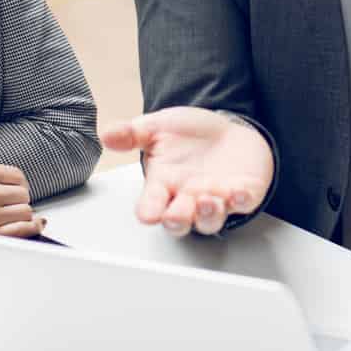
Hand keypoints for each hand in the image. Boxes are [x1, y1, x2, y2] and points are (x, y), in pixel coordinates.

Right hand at [0, 161, 42, 236]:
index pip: (17, 176)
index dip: (18, 183)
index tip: (15, 190)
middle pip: (23, 194)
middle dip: (18, 199)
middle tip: (11, 205)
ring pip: (25, 212)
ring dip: (21, 214)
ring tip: (12, 217)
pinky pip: (21, 231)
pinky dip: (28, 229)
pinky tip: (27, 227)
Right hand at [102, 107, 273, 235]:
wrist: (225, 130)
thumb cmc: (189, 136)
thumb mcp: (158, 128)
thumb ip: (133, 133)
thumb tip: (106, 134)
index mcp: (164, 185)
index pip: (151, 205)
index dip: (149, 211)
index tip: (147, 213)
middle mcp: (188, 198)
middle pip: (179, 221)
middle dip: (178, 220)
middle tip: (176, 214)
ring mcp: (216, 198)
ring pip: (210, 220)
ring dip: (208, 214)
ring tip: (207, 201)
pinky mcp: (244, 193)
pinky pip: (244, 203)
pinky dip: (242, 200)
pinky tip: (240, 192)